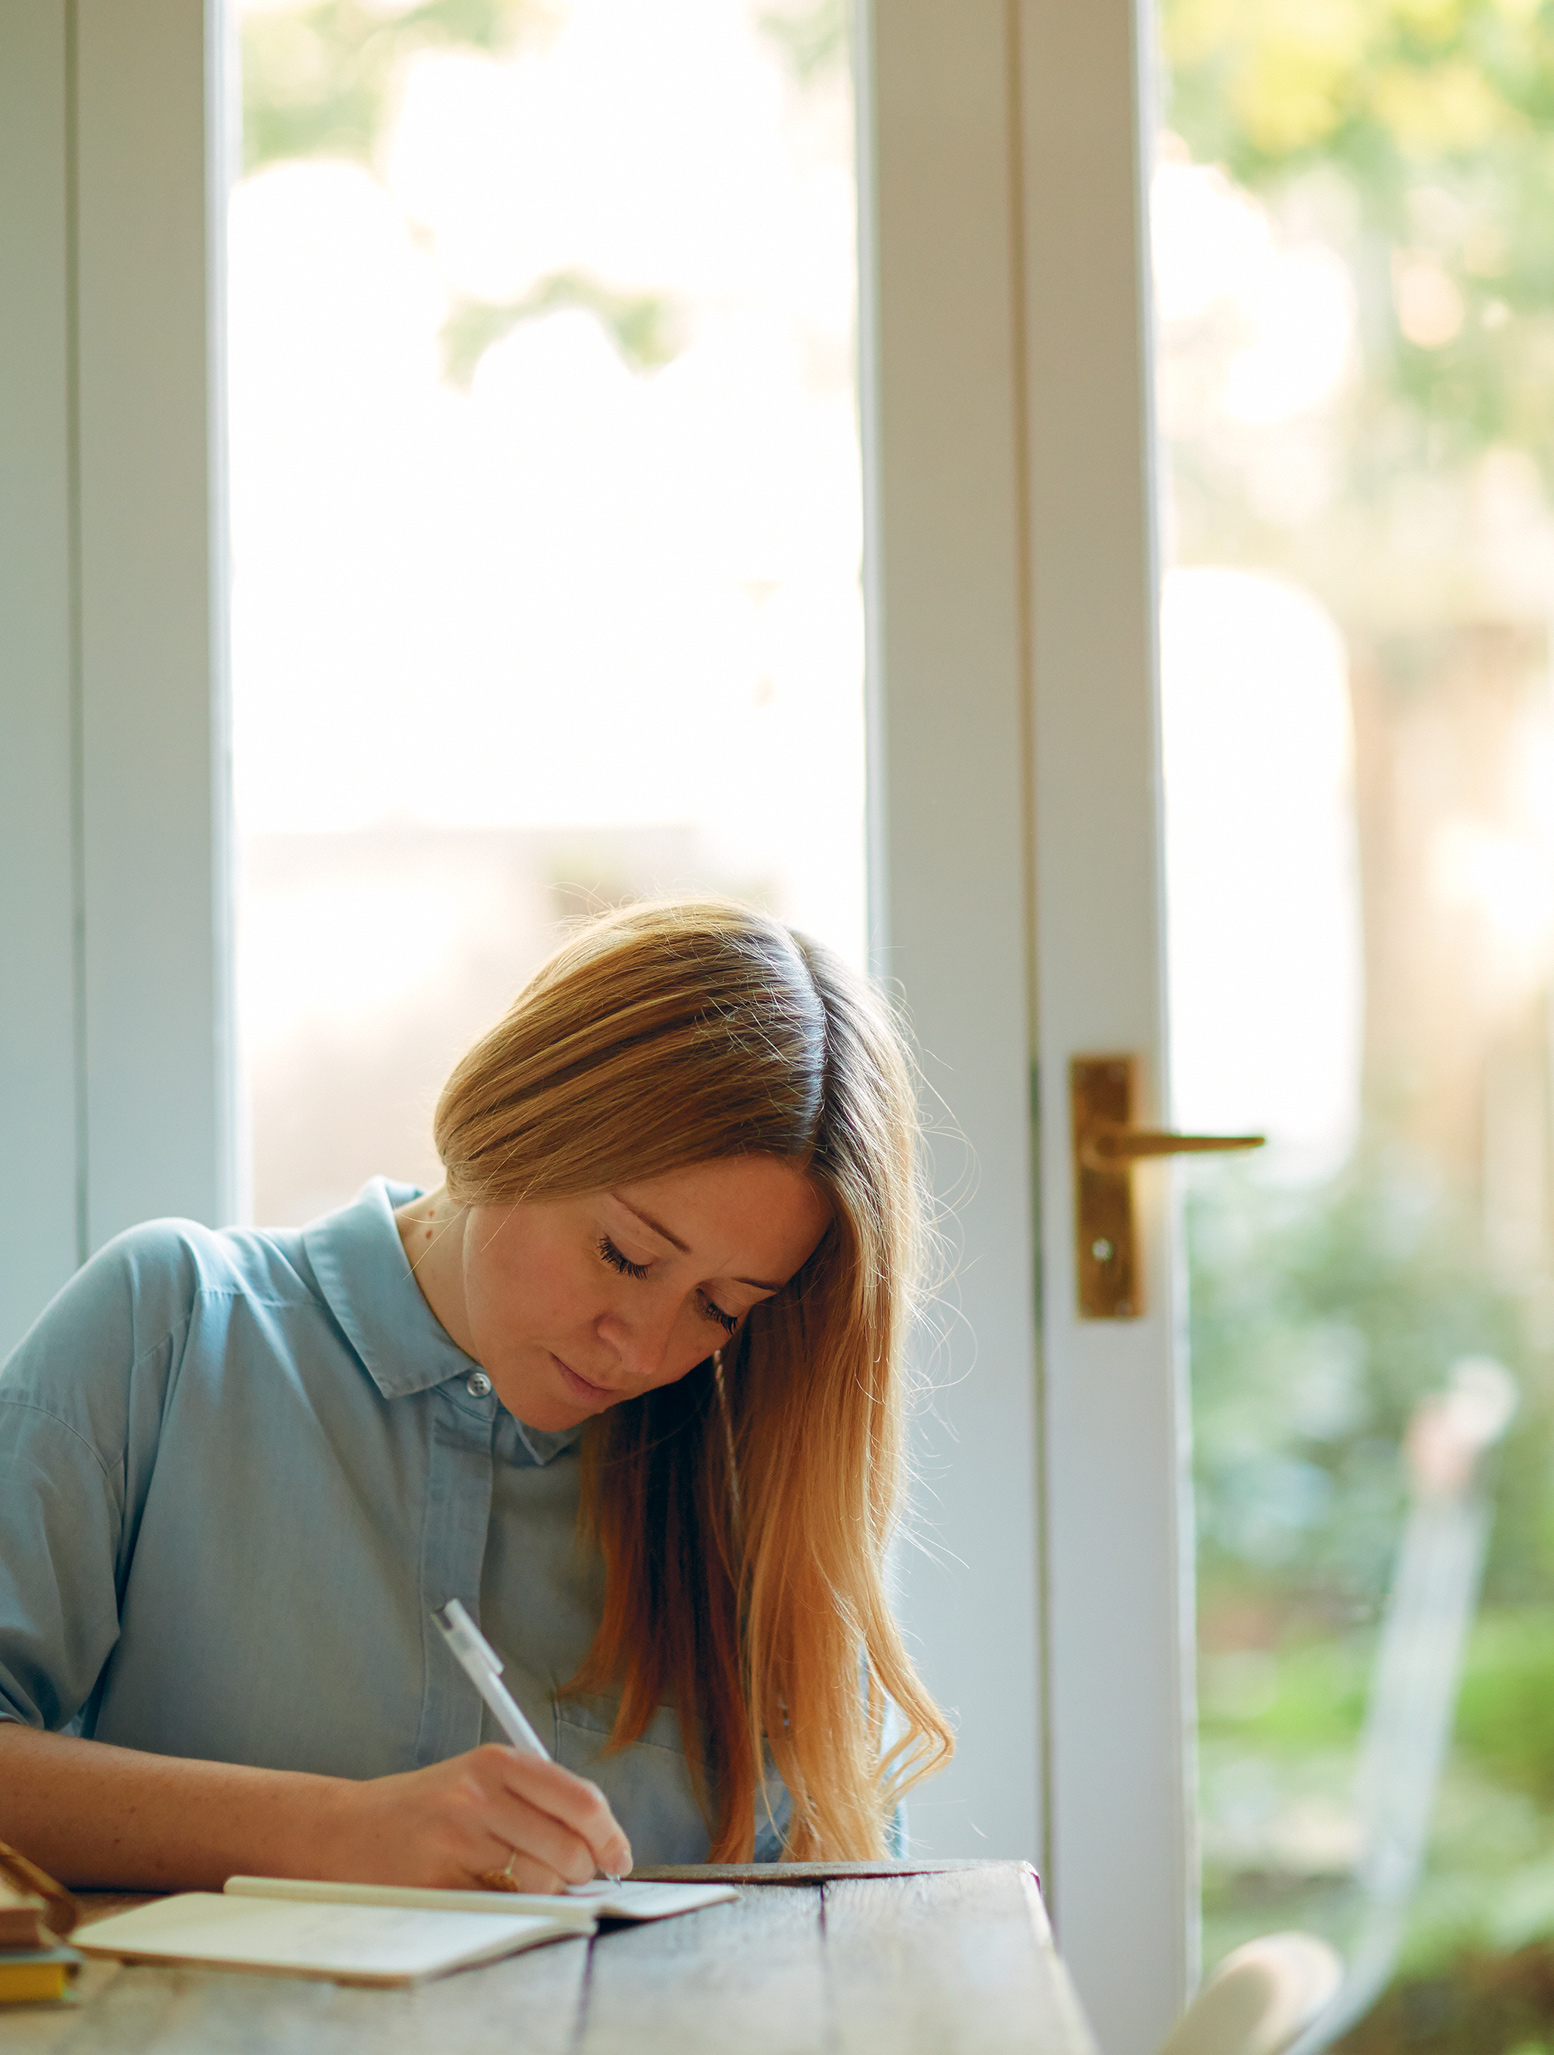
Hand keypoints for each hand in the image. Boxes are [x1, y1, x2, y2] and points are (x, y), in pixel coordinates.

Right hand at [313, 1745, 632, 1891]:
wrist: (343, 1829)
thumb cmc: (422, 1810)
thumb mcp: (478, 1781)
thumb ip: (534, 1800)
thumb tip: (599, 1843)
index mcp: (498, 1762)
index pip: (581, 1799)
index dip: (610, 1835)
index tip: (619, 1858)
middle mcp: (480, 1793)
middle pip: (569, 1845)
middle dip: (582, 1872)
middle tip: (576, 1879)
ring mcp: (457, 1836)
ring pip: (540, 1879)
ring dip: (548, 1892)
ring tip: (527, 1884)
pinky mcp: (438, 1878)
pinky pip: (501, 1904)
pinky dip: (509, 1907)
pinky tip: (490, 1893)